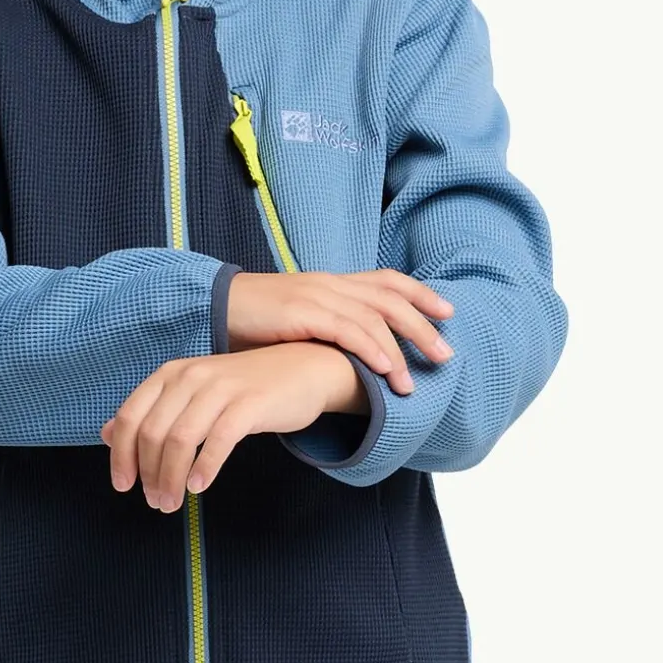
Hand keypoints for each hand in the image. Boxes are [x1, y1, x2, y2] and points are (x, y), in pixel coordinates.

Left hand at [101, 345, 369, 507]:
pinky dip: (205, 466)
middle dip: (149, 474)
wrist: (303, 370)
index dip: (121, 455)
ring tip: (173, 502)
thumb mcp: (193, 395)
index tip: (123, 485)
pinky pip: (219, 439)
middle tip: (155, 502)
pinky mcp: (250, 403)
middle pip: (153, 432)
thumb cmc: (245, 389)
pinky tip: (199, 486)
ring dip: (172, 477)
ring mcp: (221, 387)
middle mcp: (191, 376)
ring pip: (181, 438)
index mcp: (170, 374)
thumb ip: (152, 412)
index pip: (130, 417)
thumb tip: (106, 434)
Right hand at [225, 268, 453, 393]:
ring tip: (413, 382)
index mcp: (334, 282)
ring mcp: (317, 296)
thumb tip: (356, 352)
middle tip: (446, 355)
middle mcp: (331, 284)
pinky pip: (346, 330)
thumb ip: (329, 327)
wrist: (214, 308)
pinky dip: (370, 349)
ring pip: (374, 317)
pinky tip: (385, 369)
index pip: (388, 281)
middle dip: (423, 327)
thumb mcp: (301, 318)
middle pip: (390, 299)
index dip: (421, 294)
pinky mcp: (302, 313)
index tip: (448, 312)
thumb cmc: (256, 322)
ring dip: (400, 350)